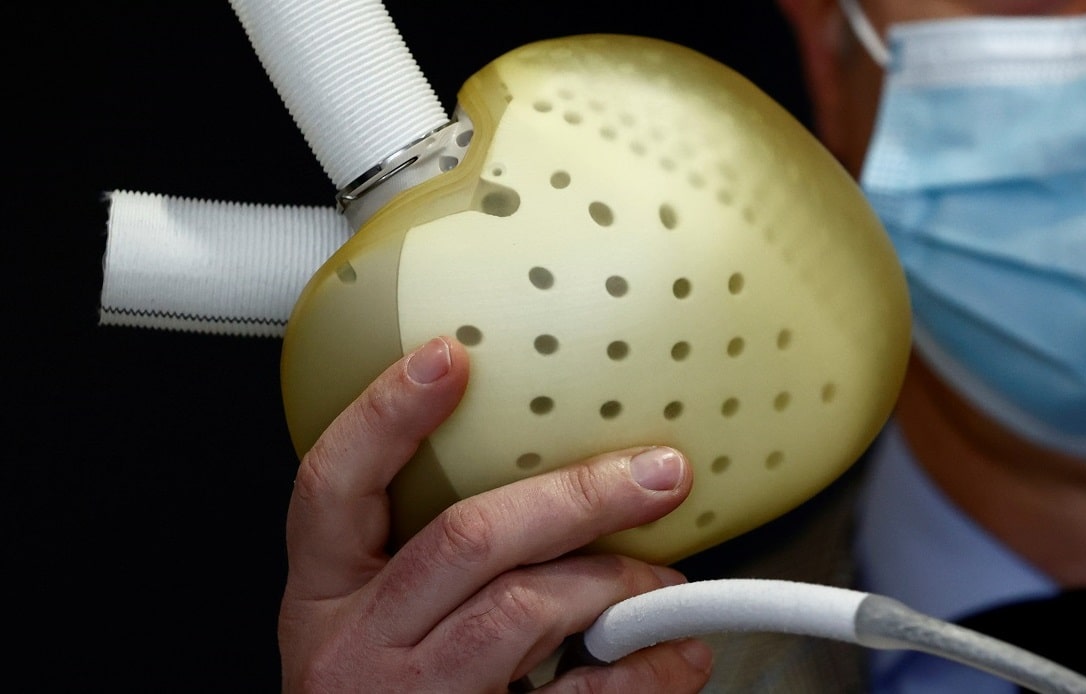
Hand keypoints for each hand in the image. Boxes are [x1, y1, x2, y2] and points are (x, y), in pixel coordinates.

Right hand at [278, 336, 713, 692]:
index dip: (385, 415)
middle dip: (576, 497)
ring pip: (522, 608)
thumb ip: (435, 553)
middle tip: (655, 473)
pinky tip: (671, 655)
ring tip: (660, 585)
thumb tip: (553, 482)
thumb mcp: (376, 618)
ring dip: (610, 582)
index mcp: (324, 594)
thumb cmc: (387, 692)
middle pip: (466, 539)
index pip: (332, 485)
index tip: (448, 358)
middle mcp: (355, 643)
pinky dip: (641, 673)